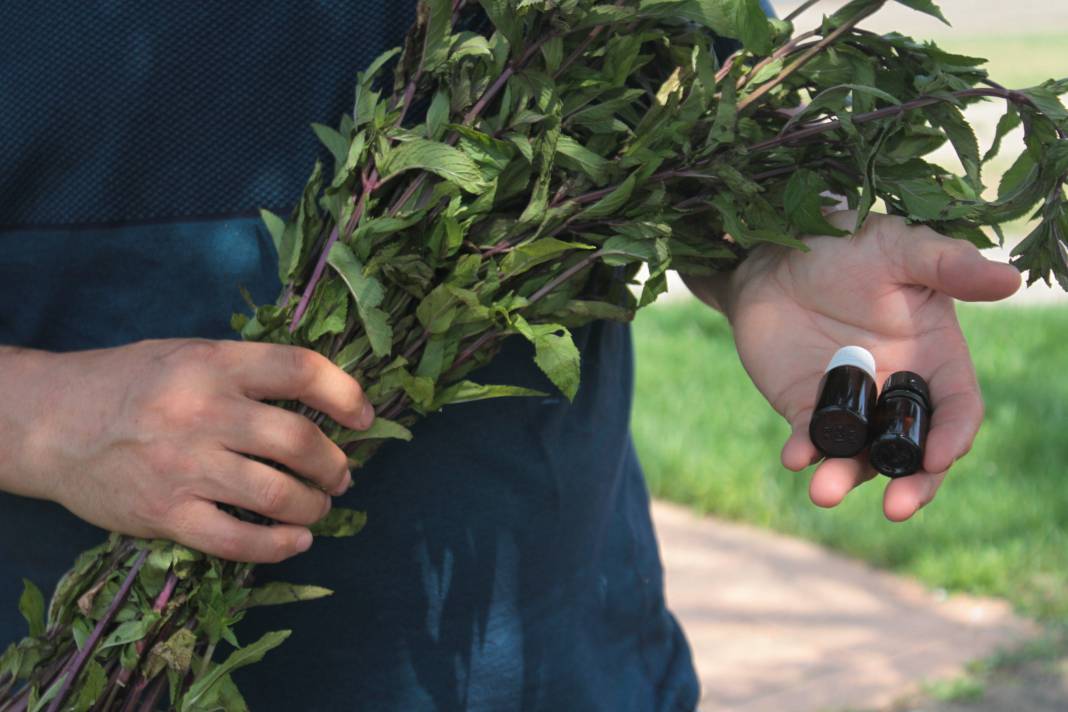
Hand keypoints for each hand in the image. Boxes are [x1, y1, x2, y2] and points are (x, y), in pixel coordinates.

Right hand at [3, 339, 373, 561]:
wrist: (52, 423)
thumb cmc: (132, 384)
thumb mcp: (191, 355)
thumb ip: (249, 372)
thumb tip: (323, 399)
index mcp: (213, 365)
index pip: (301, 371)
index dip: (346, 394)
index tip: (363, 417)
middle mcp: (202, 413)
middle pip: (298, 442)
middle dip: (335, 464)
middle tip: (341, 474)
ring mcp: (183, 467)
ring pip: (277, 495)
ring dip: (315, 506)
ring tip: (320, 506)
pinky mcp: (165, 514)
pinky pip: (237, 541)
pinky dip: (279, 546)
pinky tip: (298, 541)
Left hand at [716, 211, 1020, 520]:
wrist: (773, 254)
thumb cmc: (845, 245)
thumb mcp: (898, 247)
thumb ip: (948, 265)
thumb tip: (1010, 281)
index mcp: (934, 358)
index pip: (956, 409)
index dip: (952, 435)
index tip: (939, 456)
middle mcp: (896, 390)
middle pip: (913, 450)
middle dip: (910, 483)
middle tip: (896, 508)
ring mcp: (851, 404)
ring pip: (859, 456)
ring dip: (846, 477)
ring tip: (824, 492)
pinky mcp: (805, 407)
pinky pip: (810, 438)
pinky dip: (804, 451)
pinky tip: (793, 457)